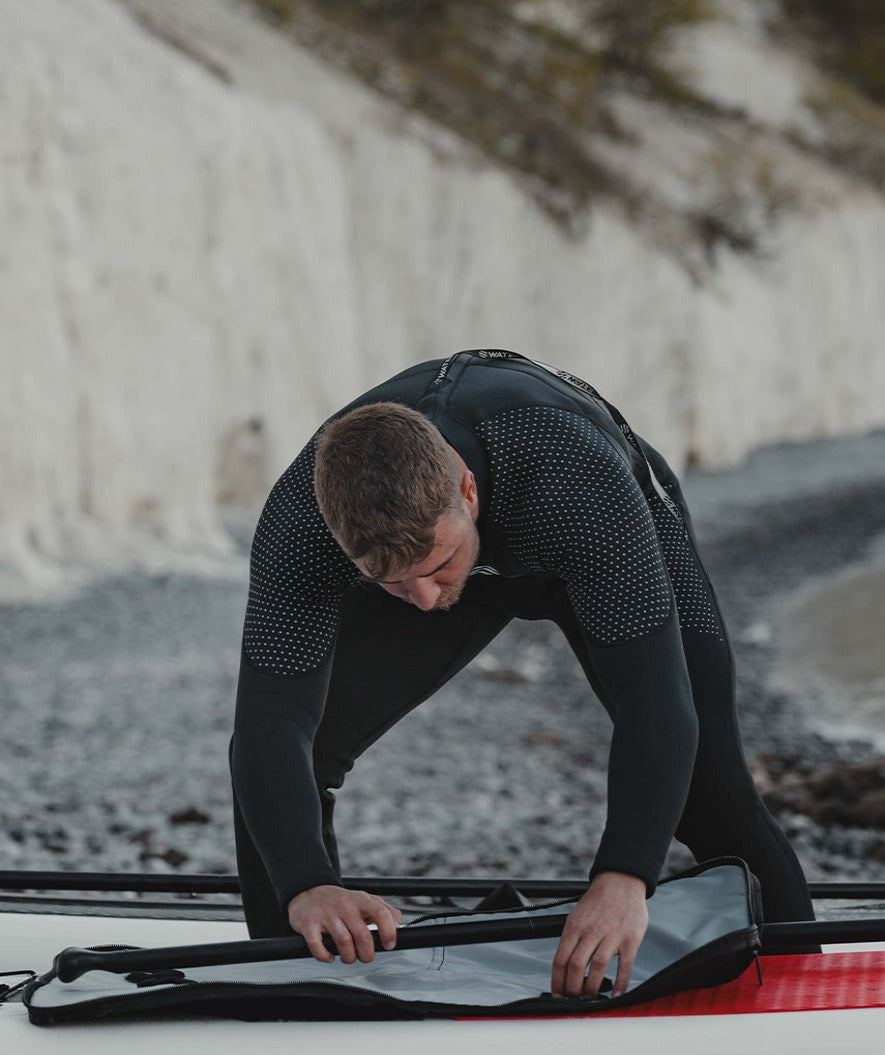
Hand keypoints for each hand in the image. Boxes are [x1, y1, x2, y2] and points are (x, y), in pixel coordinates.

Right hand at [287, 885, 402, 964]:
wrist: (309, 893)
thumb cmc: (340, 902)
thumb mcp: (364, 899)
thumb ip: (384, 910)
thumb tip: (399, 923)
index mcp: (360, 900)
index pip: (381, 913)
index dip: (388, 931)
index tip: (389, 945)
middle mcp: (344, 906)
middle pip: (362, 935)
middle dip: (367, 954)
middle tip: (365, 956)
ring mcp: (326, 915)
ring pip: (343, 942)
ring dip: (349, 957)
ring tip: (349, 957)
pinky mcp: (309, 924)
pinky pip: (318, 946)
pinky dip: (325, 956)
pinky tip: (329, 956)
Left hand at [550, 871, 647, 999]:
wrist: (621, 882)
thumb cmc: (597, 902)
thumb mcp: (576, 915)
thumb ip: (571, 939)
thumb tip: (563, 966)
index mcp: (574, 925)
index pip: (560, 958)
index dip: (557, 980)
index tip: (557, 994)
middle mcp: (591, 930)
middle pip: (576, 965)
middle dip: (572, 988)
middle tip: (574, 1000)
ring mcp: (612, 934)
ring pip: (598, 967)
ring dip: (593, 987)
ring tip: (591, 998)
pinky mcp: (630, 938)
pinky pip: (625, 965)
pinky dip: (621, 983)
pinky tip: (617, 994)